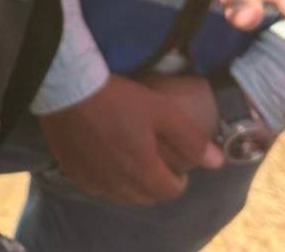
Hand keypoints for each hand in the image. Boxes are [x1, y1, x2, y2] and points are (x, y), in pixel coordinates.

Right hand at [38, 73, 222, 203]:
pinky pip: (98, 186)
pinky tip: (104, 155)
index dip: (179, 176)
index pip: (172, 191)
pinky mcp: (73, 173)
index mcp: (143, 174)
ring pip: (122, 195)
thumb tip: (217, 162)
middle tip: (153, 156)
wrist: (66, 88)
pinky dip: (107, 177)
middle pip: (147, 196)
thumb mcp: (161, 111)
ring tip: (130, 156)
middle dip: (156, 182)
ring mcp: (93, 182)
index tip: (174, 160)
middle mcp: (118, 187)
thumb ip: (190, 139)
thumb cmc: (118, 98)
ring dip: (132, 182)